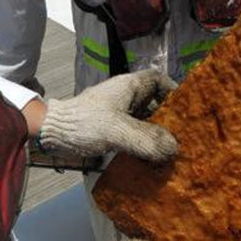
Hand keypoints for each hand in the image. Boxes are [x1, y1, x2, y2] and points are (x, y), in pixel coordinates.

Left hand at [39, 69, 177, 161]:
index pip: (158, 80)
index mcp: (128, 87)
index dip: (174, 90)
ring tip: (173, 153)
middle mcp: (125, 97)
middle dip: (170, 118)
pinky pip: (135, 134)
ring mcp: (117, 114)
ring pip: (145, 120)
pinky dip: (145, 144)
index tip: (188, 108)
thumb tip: (174, 148)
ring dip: (158, 135)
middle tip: (186, 138)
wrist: (52, 133)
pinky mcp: (111, 129)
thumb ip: (147, 139)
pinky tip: (153, 160)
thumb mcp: (117, 130)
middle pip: (155, 102)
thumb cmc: (83, 123)